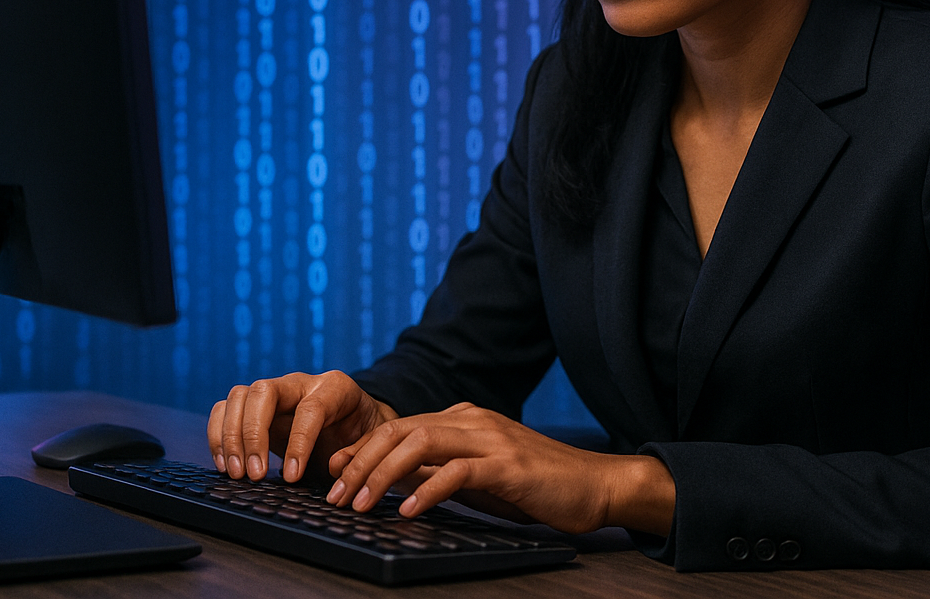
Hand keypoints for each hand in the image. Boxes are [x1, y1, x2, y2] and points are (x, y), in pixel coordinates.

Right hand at [207, 370, 397, 483]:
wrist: (355, 426)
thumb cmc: (363, 435)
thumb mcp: (372, 443)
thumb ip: (358, 453)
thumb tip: (334, 467)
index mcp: (335, 387)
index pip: (310, 408)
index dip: (299, 442)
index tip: (291, 476)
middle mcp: (300, 383)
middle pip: (264, 391)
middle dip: (254, 434)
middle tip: (253, 475)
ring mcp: (274, 391)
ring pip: (239, 396)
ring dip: (230, 437)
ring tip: (237, 475)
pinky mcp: (254, 407)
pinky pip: (225, 409)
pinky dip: (218, 435)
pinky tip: (225, 465)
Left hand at [324, 402, 674, 535]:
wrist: (595, 485)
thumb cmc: (537, 486)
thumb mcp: (481, 478)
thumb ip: (443, 472)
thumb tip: (397, 484)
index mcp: (465, 420)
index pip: (402, 427)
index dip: (363, 448)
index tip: (334, 471)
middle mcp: (473, 420)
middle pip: (402, 429)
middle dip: (362, 461)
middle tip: (336, 493)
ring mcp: (491, 438)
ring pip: (422, 443)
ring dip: (383, 473)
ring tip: (359, 503)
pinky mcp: (508, 464)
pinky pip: (457, 471)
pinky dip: (427, 489)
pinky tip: (407, 510)